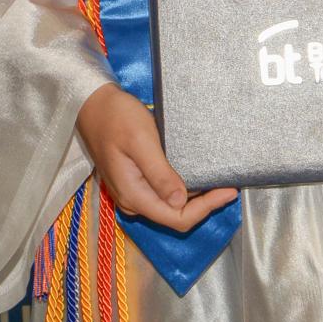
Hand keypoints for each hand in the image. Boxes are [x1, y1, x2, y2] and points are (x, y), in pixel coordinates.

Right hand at [76, 83, 237, 231]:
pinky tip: (197, 174)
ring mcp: (133, 191)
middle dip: (204, 205)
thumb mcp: (141, 141)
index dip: (206, 209)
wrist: (93, 103)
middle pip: (175, 215)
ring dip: (195, 197)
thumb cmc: (117, 118)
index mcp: (134, 195)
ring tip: (218, 181)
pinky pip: (163, 192)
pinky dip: (183, 187)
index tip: (229, 191)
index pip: (177, 217)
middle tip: (229, 186)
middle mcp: (133, 200)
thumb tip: (181, 201)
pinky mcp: (135, 180)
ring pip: (170, 205)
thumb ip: (159, 173)